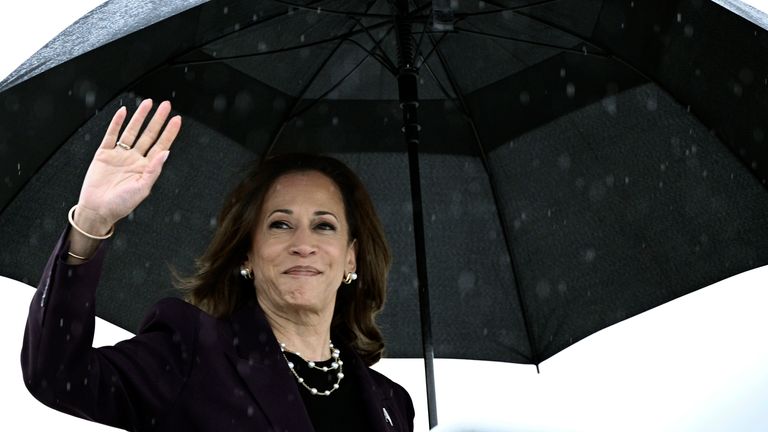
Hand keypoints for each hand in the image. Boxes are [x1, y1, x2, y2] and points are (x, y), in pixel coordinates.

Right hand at [74, 99, 181, 233]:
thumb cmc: (121, 204)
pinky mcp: (104, 153)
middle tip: (166, 105)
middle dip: (157, 120)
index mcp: (146, 168)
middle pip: (149, 134)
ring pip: (132, 131)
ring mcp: (119, 155)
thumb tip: (166, 153)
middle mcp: (134, 158)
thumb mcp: (142, 189)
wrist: (97, 210)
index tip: (177, 119)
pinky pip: (111, 134)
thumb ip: (154, 170)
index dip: (169, 132)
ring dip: (140, 117)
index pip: (161, 145)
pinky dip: (117, 123)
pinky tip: (124, 112)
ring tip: (148, 104)